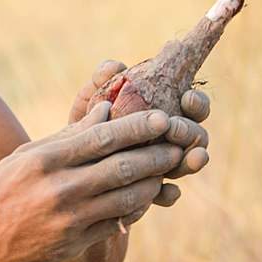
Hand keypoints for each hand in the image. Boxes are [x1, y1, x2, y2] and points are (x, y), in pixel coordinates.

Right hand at [0, 104, 184, 261]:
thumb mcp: (25, 156)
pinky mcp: (74, 244)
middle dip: (157, 154)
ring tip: (168, 171)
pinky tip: (145, 198)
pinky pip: (116, 224)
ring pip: (126, 197)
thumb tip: (106, 110)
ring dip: (153, 183)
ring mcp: (68, 219)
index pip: (102, 137)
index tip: (163, 118)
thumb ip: (67, 135)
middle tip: (180, 144)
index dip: (138, 127)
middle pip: (122, 166)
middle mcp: (59, 188)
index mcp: (45, 159)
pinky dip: (135, 209)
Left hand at [66, 59, 210, 205]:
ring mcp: (162, 166)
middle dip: (190, 131)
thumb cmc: (83, 122)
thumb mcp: (89, 100)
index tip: (186, 98)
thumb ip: (101, 81)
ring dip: (190, 162)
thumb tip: (115, 66)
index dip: (196, 102)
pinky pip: (166, 195)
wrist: (65, 163)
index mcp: (163, 111)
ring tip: (187, 159)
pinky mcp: (148, 192)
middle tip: (174, 129)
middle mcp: (169, 139)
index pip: (191, 104)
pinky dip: (168, 194)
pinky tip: (166, 192)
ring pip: (187, 164)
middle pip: (196, 134)